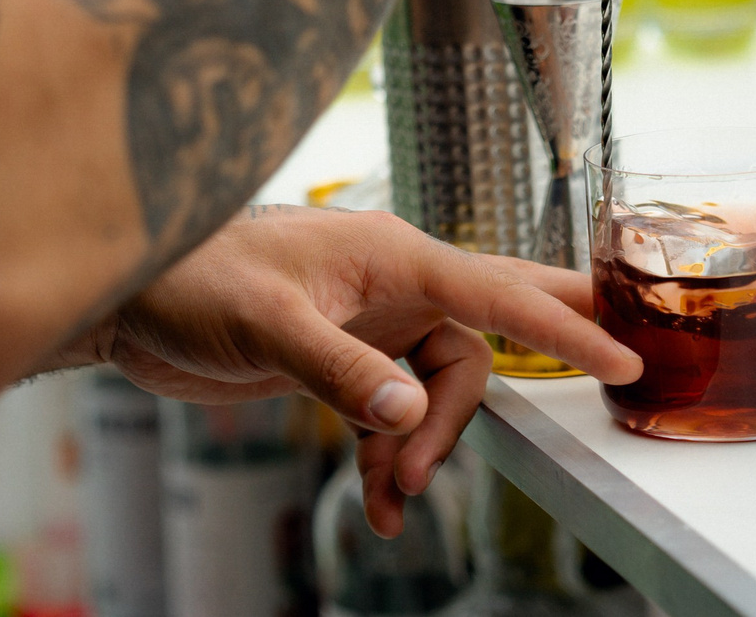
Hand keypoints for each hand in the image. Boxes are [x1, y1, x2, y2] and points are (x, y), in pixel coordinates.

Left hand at [74, 206, 641, 537]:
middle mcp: (391, 281)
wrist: (130, 301)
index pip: (496, 290)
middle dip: (539, 362)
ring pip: (441, 389)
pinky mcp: (344, 358)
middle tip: (606, 382)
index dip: (564, 326)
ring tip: (393, 494)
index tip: (624, 358)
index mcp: (388, 253)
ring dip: (427, 446)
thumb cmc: (189, 280)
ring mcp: (371, 320)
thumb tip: (405, 411)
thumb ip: (339, 368)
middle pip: (490, 326)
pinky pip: (395, 414)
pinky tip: (377, 502)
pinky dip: (391, 458)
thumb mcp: (264, 325)